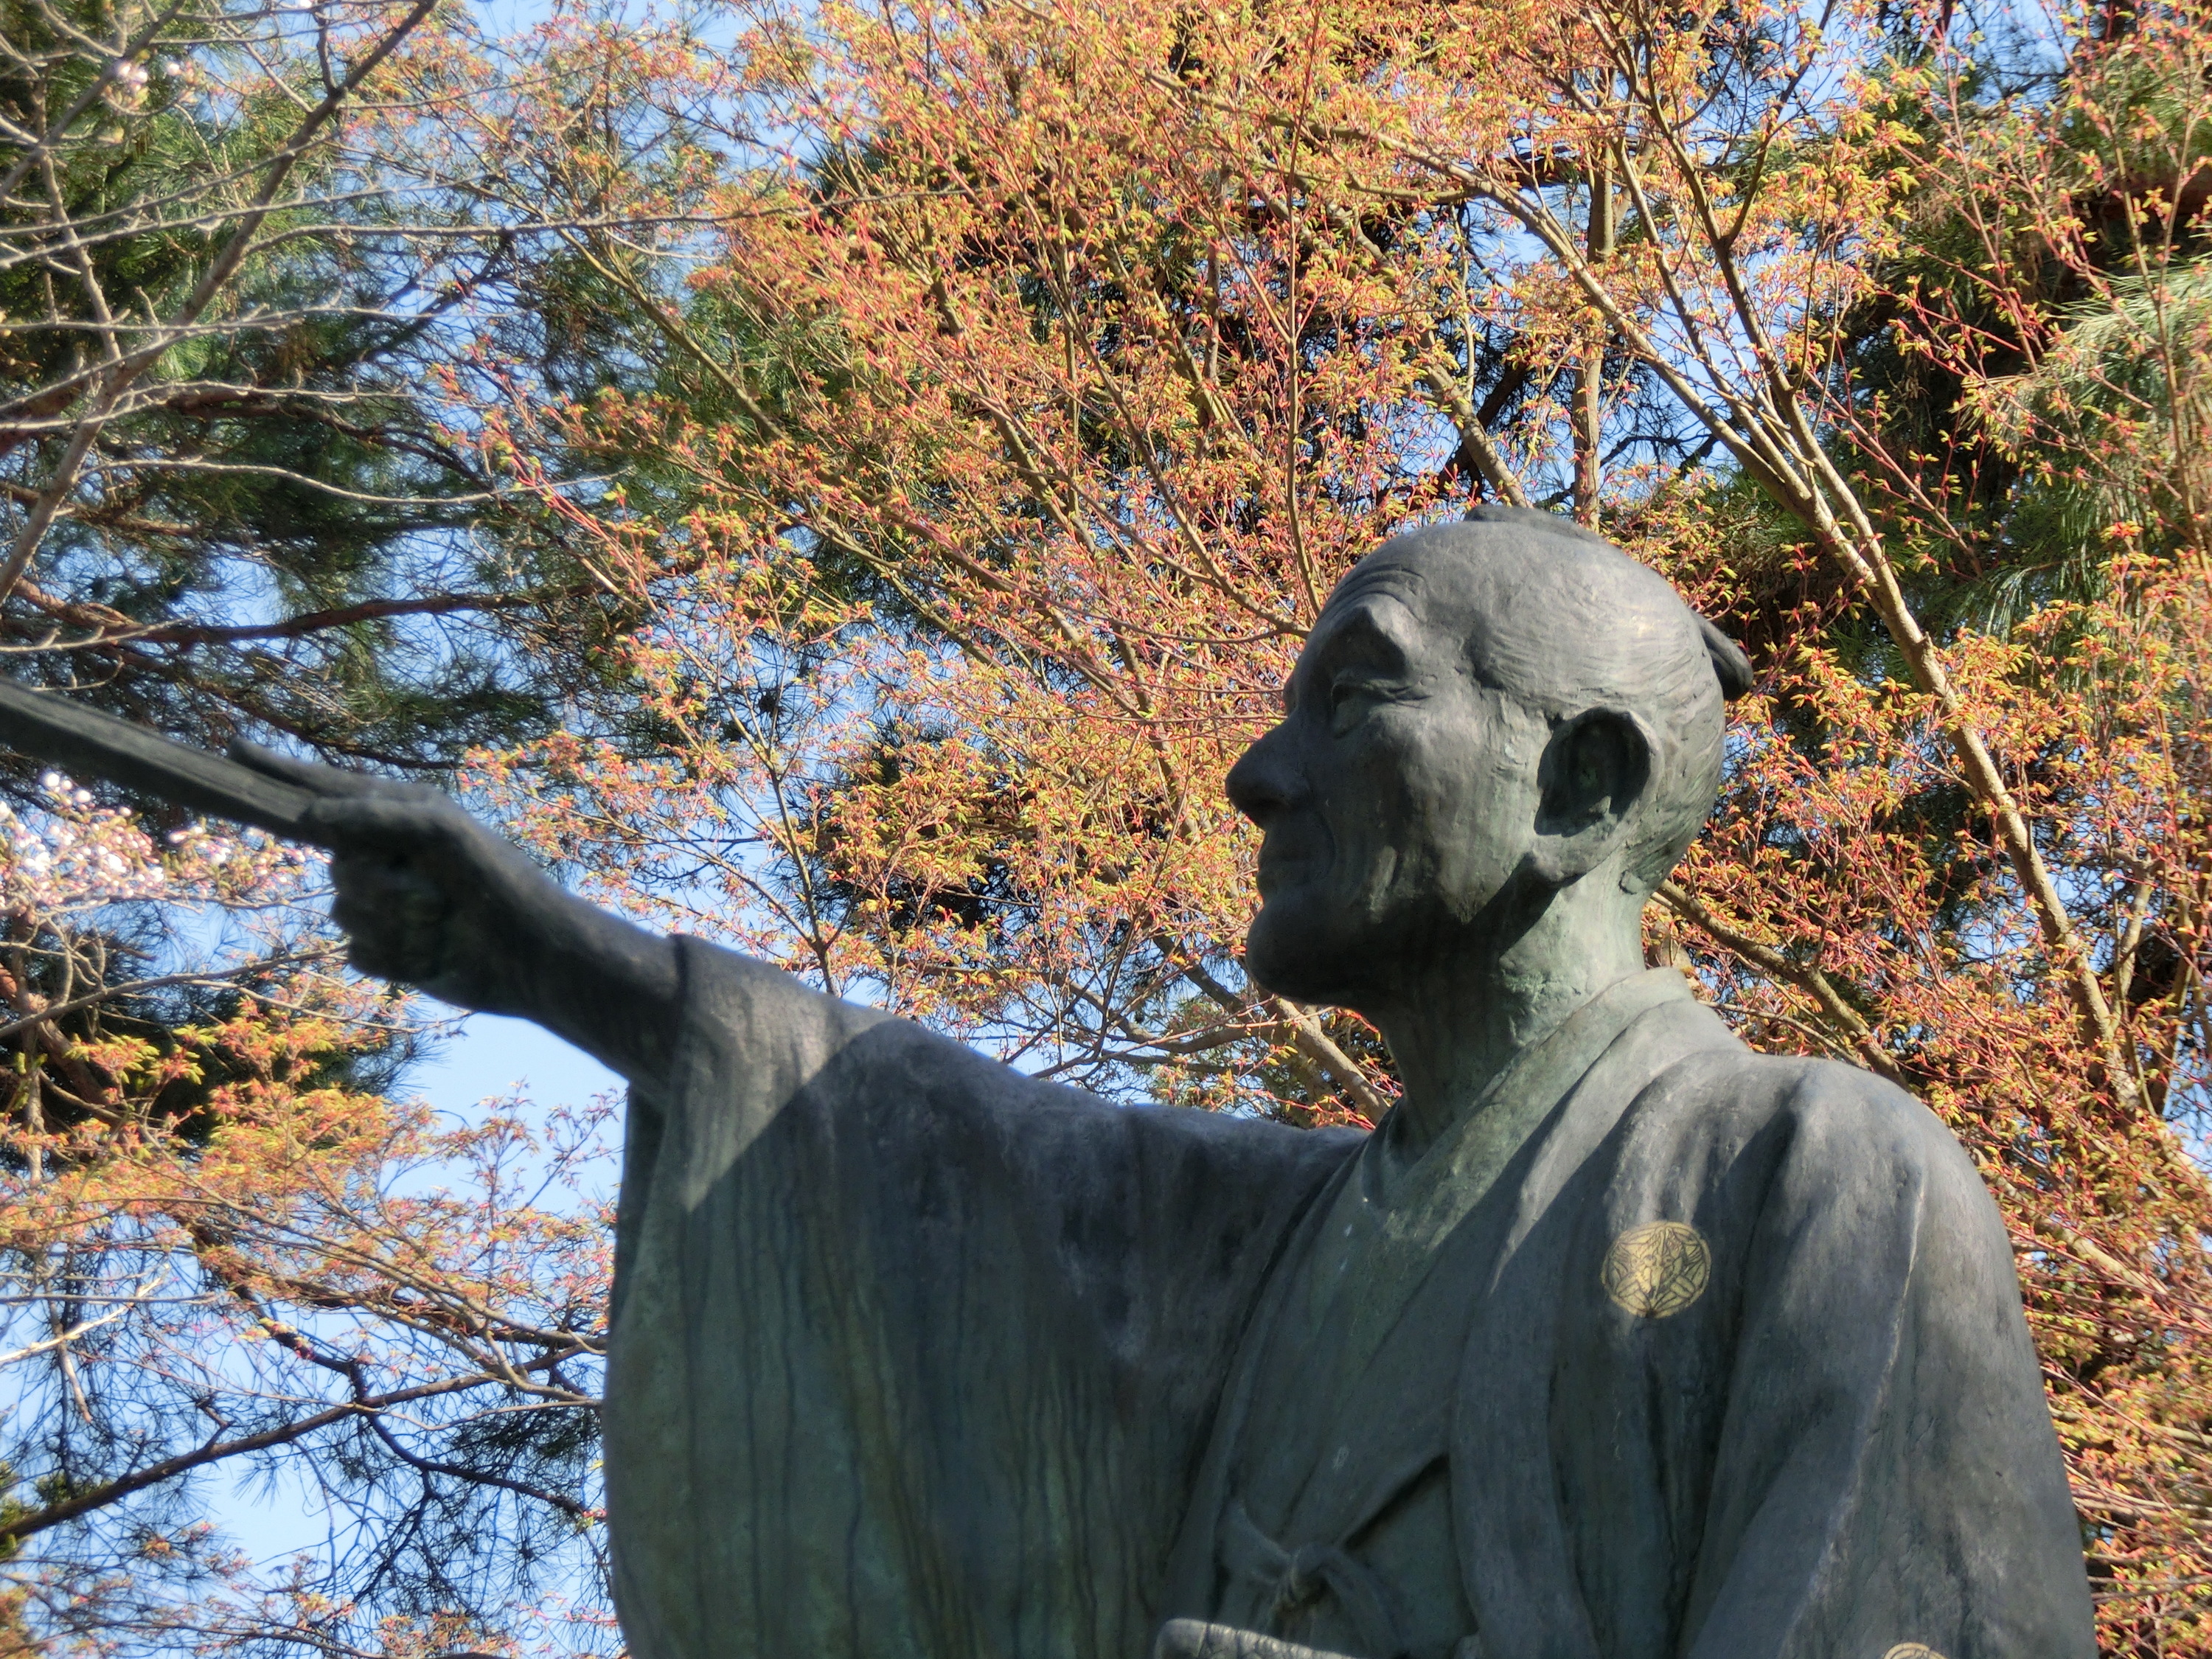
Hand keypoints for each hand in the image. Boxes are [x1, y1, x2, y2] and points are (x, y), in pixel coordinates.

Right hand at [230, 744, 678, 1085]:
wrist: (529, 954)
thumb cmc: (495, 881)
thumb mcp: (440, 832)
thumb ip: (375, 815)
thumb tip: (313, 816)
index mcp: (401, 816)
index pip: (327, 788)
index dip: (280, 771)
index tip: (233, 749)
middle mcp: (388, 856)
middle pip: (336, 865)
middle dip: (381, 884)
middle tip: (437, 894)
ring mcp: (387, 906)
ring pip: (345, 912)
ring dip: (394, 922)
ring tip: (442, 922)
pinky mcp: (392, 951)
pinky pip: (359, 952)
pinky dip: (395, 957)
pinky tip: (432, 954)